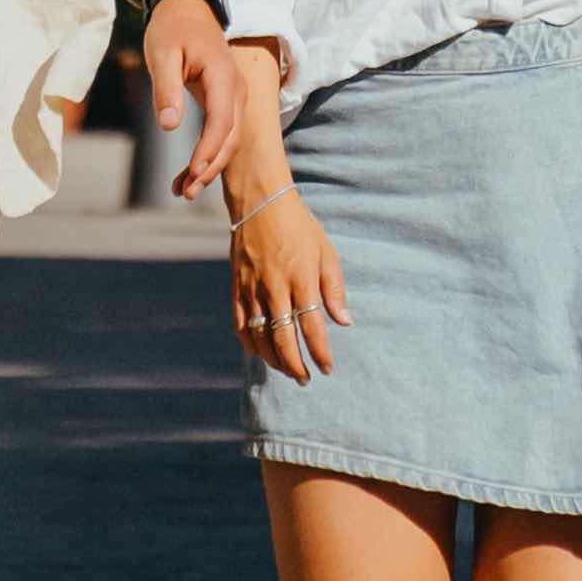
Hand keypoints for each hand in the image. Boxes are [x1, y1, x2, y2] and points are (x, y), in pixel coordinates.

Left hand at [122, 0, 243, 190]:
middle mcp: (236, 87)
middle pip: (231, 135)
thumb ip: (166, 89)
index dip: (209, 150)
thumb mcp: (162, 55)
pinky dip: (210, 154)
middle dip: (211, 167)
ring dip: (211, 165)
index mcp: (222, 75)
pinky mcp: (227, 99)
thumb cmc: (171, 29)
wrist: (185, 7)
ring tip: (185, 190)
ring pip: (230, 137)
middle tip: (186, 193)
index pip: (222, 121)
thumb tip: (169, 126)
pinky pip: (223, 131)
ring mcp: (235, 94)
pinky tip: (189, 173)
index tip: (193, 173)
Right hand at [223, 138, 347, 383]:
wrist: (260, 201)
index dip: (320, 352)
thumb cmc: (299, 226)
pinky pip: (240, 324)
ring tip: (288, 370)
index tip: (327, 368)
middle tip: (306, 379)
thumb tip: (345, 322)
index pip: (312, 326)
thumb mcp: (326, 251)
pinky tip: (261, 352)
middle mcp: (275, 286)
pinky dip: (250, 344)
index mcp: (302, 277)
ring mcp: (252, 288)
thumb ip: (334, 289)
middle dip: (296, 365)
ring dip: (274, 359)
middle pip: (283, 339)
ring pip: (260, 337)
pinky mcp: (236, 286)